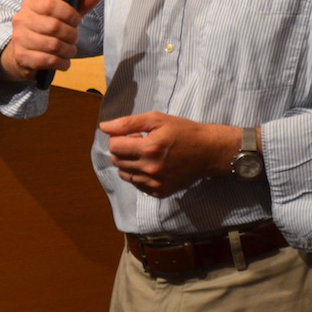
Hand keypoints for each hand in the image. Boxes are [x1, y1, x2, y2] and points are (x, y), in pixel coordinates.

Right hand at [0, 0, 104, 81]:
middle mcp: (21, 20)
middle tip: (74, 39)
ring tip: (70, 50)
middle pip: (54, 26)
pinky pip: (49, 60)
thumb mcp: (62, 16)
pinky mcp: (22, 57)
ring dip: (68, 50)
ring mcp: (20, 39)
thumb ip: (81, 3)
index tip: (76, 21)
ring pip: (54, 45)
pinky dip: (62, 63)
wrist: (21, 56)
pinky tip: (63, 61)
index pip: (51, 4)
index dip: (69, 14)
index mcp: (30, 5)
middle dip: (71, 35)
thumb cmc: (45, 32)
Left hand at [99, 112, 240, 197]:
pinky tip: (151, 166)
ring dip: (128, 163)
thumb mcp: (157, 119)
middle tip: (138, 142)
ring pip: (124, 174)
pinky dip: (138, 175)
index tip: (131, 134)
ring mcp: (155, 183)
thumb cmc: (182, 131)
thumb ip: (128, 123)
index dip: (118, 138)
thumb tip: (103, 127)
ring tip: (144, 154)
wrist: (207, 152)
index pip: (114, 146)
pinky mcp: (160, 192)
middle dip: (122, 150)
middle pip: (117, 161)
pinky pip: (137, 185)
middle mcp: (150, 168)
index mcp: (149, 148)